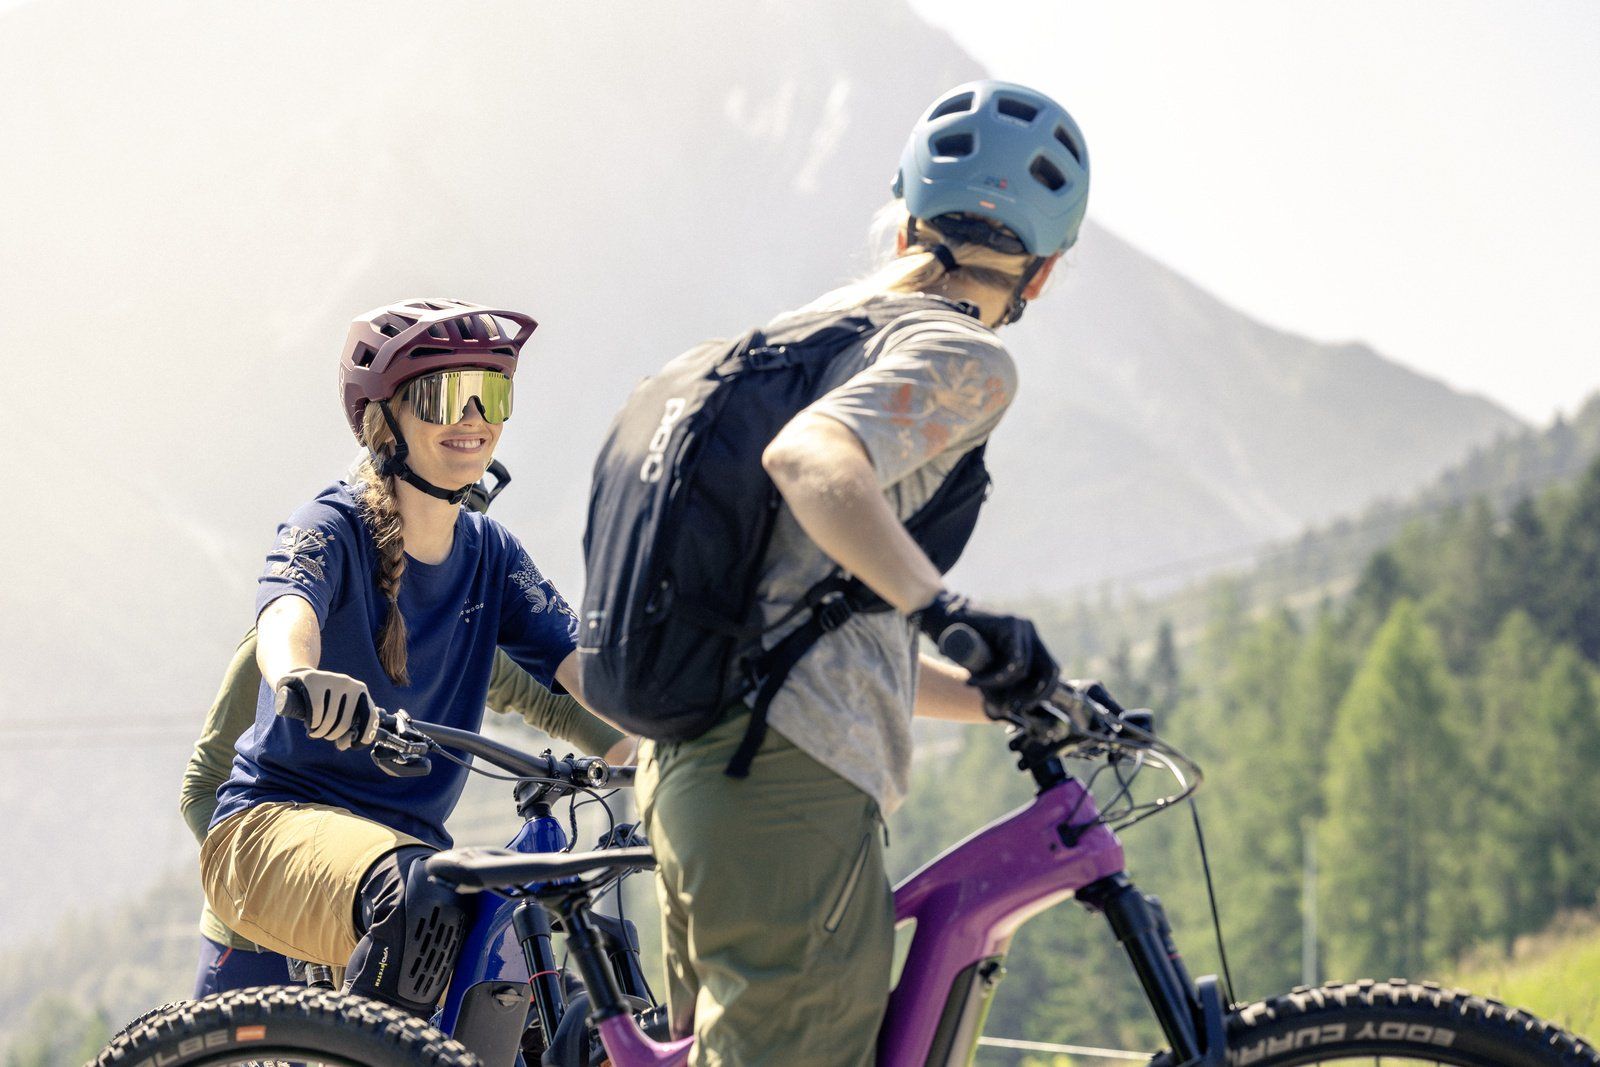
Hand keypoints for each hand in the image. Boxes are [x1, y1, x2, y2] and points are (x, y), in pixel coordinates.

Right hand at [278, 668, 378, 750]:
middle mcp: (349, 683)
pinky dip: (313, 723)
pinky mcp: (314, 680)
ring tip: (315, 732)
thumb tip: (346, 744)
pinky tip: (310, 725)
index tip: (355, 745)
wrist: (299, 678)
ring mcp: (332, 679)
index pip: (370, 715)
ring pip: (329, 718)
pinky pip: (317, 711)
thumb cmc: (324, 701)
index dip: (366, 734)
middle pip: (345, 723)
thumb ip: (347, 727)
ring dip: (320, 732)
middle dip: (333, 736)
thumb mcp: (339, 710)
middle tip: (325, 737)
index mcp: (361, 690)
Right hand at [917, 591, 1059, 717]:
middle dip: (1032, 695)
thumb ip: (1001, 680)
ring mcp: (1020, 625)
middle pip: (1049, 670)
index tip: (1022, 708)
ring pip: (1024, 669)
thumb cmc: (961, 644)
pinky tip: (974, 680)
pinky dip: (994, 678)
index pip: (1050, 671)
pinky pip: (1012, 661)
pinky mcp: (1008, 623)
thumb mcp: (987, 664)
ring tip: (975, 685)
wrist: (939, 617)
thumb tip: (1009, 713)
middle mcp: (1029, 630)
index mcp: (1030, 640)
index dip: (1042, 694)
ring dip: (999, 686)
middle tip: (1008, 706)